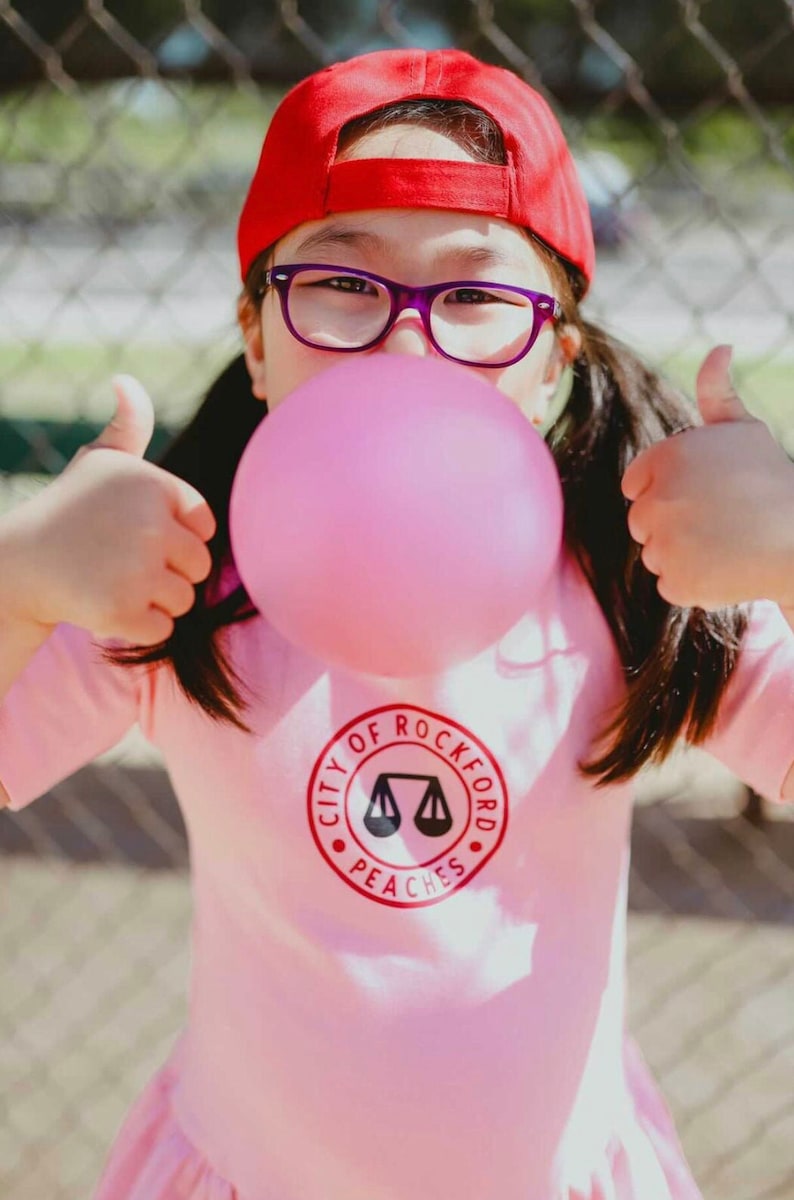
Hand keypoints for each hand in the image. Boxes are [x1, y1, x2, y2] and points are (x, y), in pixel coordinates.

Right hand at [4, 376, 214, 643]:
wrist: (17, 566)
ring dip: (153, 600)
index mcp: (153, 484)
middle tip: (121, 563)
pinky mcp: (122, 610)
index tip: (137, 535)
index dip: (175, 538)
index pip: (204, 527)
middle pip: (199, 566)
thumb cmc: (67, 513)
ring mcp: (136, 569)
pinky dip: (137, 626)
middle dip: (168, 572)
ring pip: (184, 600)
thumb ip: (128, 425)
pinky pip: (162, 629)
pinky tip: (104, 604)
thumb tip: (125, 381)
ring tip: (111, 580)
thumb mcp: (98, 462)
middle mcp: (148, 523)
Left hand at [621, 345, 793, 609]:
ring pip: (655, 555)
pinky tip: (728, 568)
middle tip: (719, 522)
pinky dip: (695, 584)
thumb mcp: (745, 431)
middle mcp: (658, 499)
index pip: (634, 485)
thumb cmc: (774, 481)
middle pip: (641, 522)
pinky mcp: (677, 581)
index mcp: (666, 458)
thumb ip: (717, 393)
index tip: (702, 496)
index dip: (666, 492)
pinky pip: (671, 584)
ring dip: (683, 554)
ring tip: (728, 544)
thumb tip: (718, 347)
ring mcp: (665, 543)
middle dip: (672, 524)